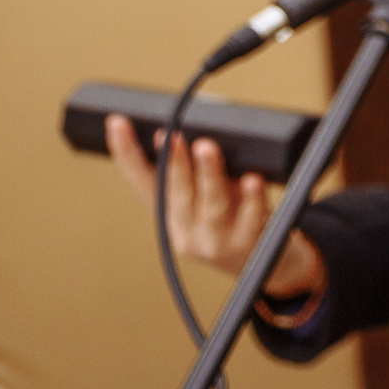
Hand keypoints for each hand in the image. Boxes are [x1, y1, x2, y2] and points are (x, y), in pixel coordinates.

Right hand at [108, 115, 326, 302]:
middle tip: (171, 133)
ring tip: (207, 148)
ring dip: (209, 174)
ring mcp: (218, 242)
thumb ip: (205, 172)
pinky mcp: (251, 247)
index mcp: (172, 216)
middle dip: (174, 161)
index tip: (116, 123)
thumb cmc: (238, 221)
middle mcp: (188, 232)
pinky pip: (253, 219)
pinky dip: (252, 199)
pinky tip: (253, 180)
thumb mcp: (212, 198)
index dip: (127, 154)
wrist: (272, 266)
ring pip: (212, 205)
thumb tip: (206, 128)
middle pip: (177, 193)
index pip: (142, 183)